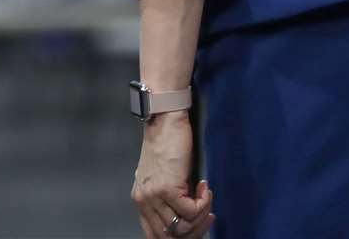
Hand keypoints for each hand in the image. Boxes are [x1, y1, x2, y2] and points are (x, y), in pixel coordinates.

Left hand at [131, 112, 213, 237]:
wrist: (164, 121)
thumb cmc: (166, 145)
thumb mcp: (162, 178)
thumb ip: (167, 200)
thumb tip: (187, 220)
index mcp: (140, 200)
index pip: (155, 235)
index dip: (180, 237)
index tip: (197, 228)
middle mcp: (143, 200)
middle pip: (170, 236)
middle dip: (194, 231)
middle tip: (208, 217)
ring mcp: (154, 195)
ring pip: (183, 227)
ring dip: (201, 217)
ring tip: (206, 200)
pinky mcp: (168, 187)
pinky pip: (192, 211)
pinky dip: (204, 203)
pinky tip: (204, 187)